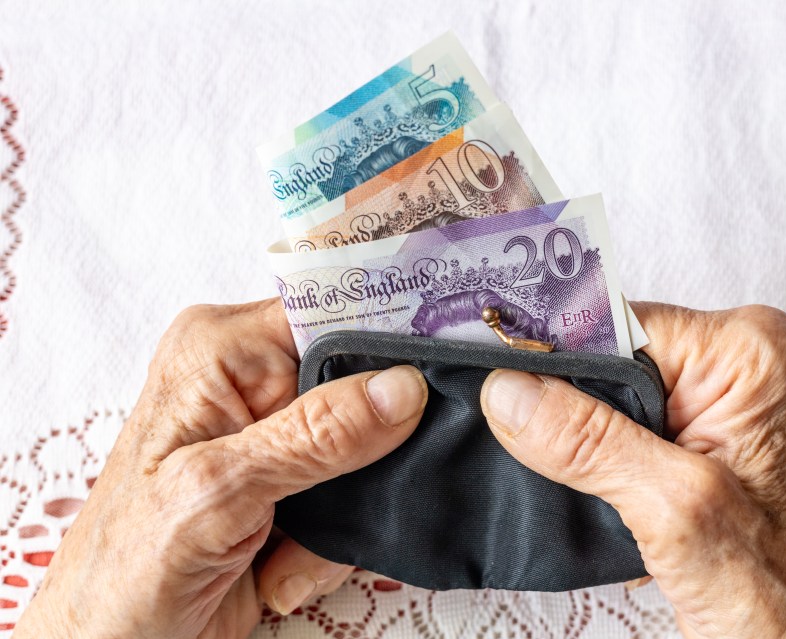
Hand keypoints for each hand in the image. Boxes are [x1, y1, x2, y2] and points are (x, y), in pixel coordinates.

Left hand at [13, 300, 427, 638]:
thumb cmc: (127, 568)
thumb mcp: (220, 492)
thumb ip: (313, 437)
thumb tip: (401, 387)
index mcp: (221, 350)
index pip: (329, 310)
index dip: (384, 343)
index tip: (429, 380)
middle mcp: (250, 380)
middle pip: (362, 384)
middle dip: (362, 458)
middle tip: (330, 506)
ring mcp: (275, 436)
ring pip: (371, 449)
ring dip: (342, 513)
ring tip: (285, 552)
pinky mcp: (292, 483)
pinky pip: (356, 495)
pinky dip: (332, 543)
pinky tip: (281, 566)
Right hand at [480, 303, 785, 638]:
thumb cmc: (780, 594)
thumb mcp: (674, 509)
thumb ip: (589, 443)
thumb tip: (509, 390)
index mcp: (746, 354)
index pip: (615, 321)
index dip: (551, 351)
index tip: (494, 377)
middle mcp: (732, 363)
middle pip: (605, 351)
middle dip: (560, 396)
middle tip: (525, 439)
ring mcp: (711, 399)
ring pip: (602, 388)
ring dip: (571, 430)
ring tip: (562, 472)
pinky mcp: (691, 433)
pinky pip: (614, 418)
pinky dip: (585, 449)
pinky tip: (578, 477)